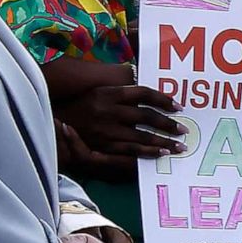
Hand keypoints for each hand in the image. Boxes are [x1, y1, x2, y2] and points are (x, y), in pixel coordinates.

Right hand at [56, 85, 185, 175]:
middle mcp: (108, 110)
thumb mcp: (101, 91)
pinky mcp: (102, 145)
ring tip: (179, 146)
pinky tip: (161, 153)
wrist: (57, 121)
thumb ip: (125, 91)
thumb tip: (152, 89)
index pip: (142, 93)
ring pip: (140, 136)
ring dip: (163, 142)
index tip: (179, 107)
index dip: (163, 99)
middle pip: (145, 116)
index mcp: (109, 93)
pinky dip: (147, 152)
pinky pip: (130, 150)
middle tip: (184, 130)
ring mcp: (105, 130)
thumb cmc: (85, 104)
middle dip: (168, 124)